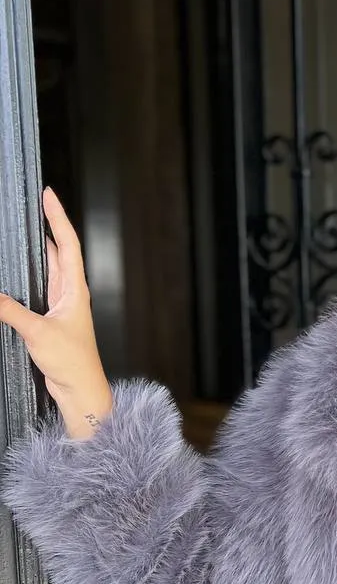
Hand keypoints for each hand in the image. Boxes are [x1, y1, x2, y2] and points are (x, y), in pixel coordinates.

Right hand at [0, 187, 111, 437]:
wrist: (79, 390)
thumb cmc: (71, 363)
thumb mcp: (37, 332)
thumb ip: (11, 311)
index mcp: (75, 289)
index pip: (67, 243)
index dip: (58, 217)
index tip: (48, 194)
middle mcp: (70, 292)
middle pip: (58, 250)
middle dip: (45, 225)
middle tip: (31, 203)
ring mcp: (60, 304)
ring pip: (46, 268)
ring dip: (36, 248)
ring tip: (21, 227)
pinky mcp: (49, 318)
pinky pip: (36, 287)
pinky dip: (25, 274)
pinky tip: (13, 268)